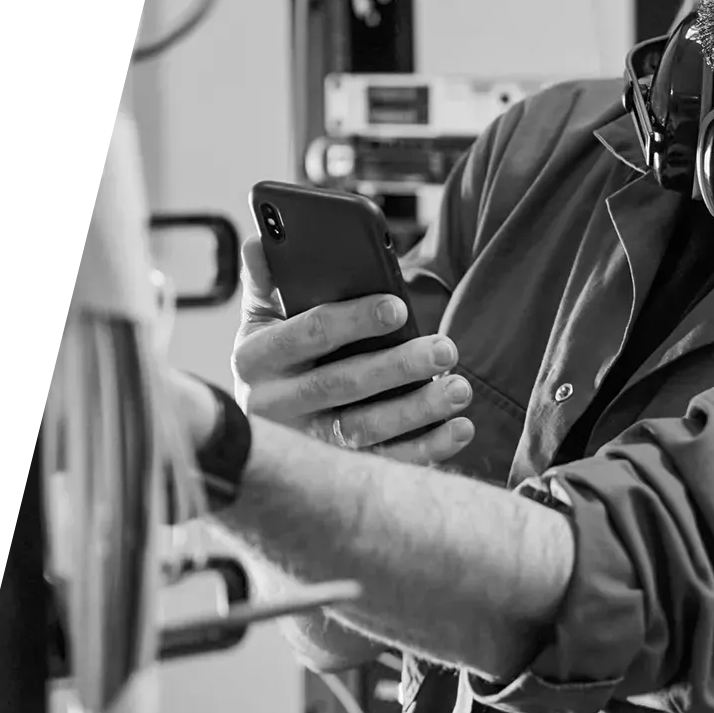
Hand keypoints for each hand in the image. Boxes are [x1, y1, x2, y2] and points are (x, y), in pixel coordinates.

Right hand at [231, 236, 475, 467]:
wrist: (259, 421)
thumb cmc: (276, 352)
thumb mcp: (262, 317)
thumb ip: (265, 281)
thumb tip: (258, 243)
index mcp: (254, 358)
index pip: (308, 333)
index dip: (353, 319)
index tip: (398, 307)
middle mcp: (273, 405)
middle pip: (341, 384)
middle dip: (397, 367)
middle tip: (445, 349)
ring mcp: (305, 441)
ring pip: (364, 430)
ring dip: (417, 410)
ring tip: (459, 389)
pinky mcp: (335, 469)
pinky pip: (383, 462)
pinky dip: (425, 448)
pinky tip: (459, 428)